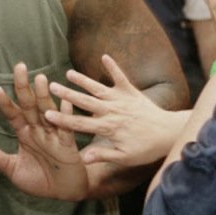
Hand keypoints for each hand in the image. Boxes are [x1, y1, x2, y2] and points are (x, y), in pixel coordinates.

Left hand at [0, 63, 87, 200]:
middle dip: (24, 87)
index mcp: (25, 133)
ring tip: (41, 79)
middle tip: (20, 66)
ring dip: (44, 96)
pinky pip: (67, 129)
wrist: (64, 193)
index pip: (13, 114)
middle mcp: (39, 129)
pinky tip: (65, 103)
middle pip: (30, 105)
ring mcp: (54, 135)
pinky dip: (65, 116)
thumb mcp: (14, 171)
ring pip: (48, 111)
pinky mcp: (68, 145)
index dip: (5, 103)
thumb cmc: (39, 179)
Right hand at [45, 55, 186, 166]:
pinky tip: (104, 56)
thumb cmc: (146, 148)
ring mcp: (120, 99)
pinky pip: (120, 77)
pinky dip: (113, 67)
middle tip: (51, 86)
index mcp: (108, 128)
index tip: (46, 114)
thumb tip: (82, 158)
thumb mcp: (125, 157)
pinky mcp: (130, 92)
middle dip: (67, 94)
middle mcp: (111, 111)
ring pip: (97, 88)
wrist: (169, 133)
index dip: (62, 120)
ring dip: (83, 80)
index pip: (80, 124)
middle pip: (85, 102)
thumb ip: (103, 155)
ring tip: (68, 72)